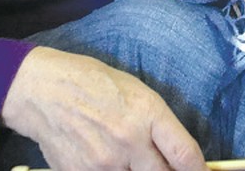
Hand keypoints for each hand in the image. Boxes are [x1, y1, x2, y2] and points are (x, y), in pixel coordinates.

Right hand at [1, 47, 206, 170]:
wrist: (45, 91)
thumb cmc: (94, 83)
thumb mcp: (136, 91)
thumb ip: (157, 125)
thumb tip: (176, 155)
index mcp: (147, 113)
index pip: (185, 155)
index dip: (198, 170)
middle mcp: (130, 141)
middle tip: (165, 166)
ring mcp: (105, 164)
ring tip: (127, 155)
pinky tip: (105, 158)